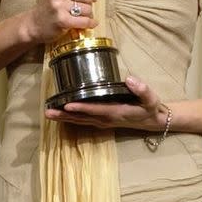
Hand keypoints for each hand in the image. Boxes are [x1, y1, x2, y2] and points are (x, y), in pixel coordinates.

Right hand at [28, 0, 97, 45]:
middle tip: (82, 8)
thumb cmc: (49, 7)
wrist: (33, 24)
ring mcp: (58, 5)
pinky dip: (90, 23)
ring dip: (88, 14)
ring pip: (88, 9)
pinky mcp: (62, 20)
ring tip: (81, 16)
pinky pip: (85, 21)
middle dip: (89, 3)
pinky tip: (90, 23)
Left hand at [46, 75, 168, 131]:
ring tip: (48, 113)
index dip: (80, 108)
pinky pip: (83, 120)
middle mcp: (106, 119)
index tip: (67, 104)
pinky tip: (61, 114)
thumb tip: (130, 79)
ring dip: (64, 117)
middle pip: (81, 118)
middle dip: (64, 115)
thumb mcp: (151, 99)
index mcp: (115, 112)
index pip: (94, 110)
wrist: (154, 121)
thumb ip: (142, 90)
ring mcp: (103, 121)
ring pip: (80, 120)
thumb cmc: (151, 108)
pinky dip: (71, 118)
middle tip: (47, 112)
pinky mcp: (102, 121)